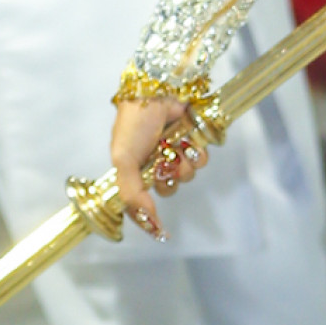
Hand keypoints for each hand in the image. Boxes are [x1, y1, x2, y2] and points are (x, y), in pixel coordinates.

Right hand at [110, 95, 210, 239]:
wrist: (157, 92)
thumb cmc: (134, 124)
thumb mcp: (123, 160)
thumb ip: (131, 194)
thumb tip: (149, 222)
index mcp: (135, 170)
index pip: (142, 203)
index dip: (150, 216)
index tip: (160, 232)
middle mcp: (156, 163)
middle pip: (170, 188)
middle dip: (168, 177)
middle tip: (161, 161)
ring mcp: (176, 152)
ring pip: (188, 174)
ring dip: (183, 161)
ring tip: (174, 144)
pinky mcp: (194, 141)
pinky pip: (202, 159)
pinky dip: (196, 150)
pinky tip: (186, 137)